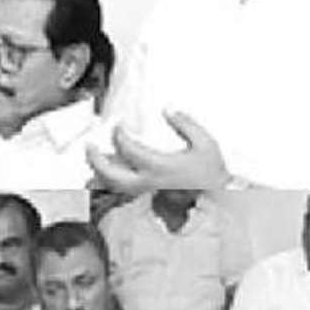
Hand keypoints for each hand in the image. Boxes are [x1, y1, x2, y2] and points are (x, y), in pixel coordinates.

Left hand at [86, 110, 230, 194]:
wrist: (219, 200)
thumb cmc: (211, 173)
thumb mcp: (205, 143)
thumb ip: (185, 124)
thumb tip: (168, 109)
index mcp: (158, 166)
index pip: (127, 148)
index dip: (118, 134)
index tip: (119, 125)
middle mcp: (147, 182)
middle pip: (110, 174)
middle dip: (95, 159)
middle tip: (90, 146)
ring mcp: (146, 193)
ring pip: (112, 186)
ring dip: (99, 173)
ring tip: (95, 159)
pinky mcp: (148, 199)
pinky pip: (121, 192)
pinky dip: (110, 183)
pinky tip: (106, 174)